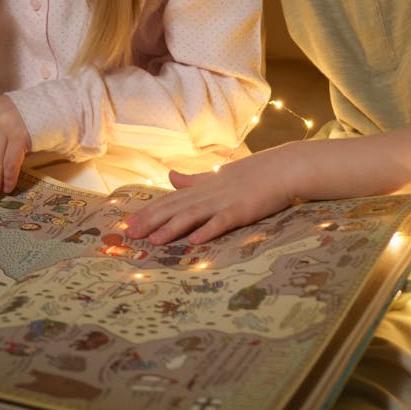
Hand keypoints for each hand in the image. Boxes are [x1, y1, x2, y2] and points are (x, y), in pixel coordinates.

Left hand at [125, 144, 299, 244]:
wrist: (283, 168)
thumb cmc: (253, 173)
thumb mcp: (217, 175)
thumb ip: (193, 179)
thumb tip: (171, 176)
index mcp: (203, 186)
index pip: (170, 200)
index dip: (149, 211)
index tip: (127, 223)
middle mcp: (209, 193)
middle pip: (175, 207)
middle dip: (152, 221)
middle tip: (129, 235)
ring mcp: (224, 201)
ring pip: (193, 216)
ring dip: (172, 228)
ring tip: (153, 241)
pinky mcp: (241, 210)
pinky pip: (222, 222)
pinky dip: (208, 231)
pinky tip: (194, 241)